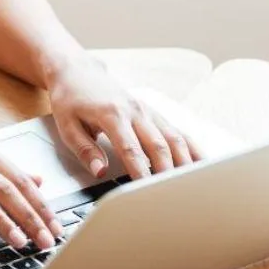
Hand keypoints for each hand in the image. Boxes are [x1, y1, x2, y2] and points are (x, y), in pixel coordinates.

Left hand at [48, 57, 200, 179]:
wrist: (77, 70)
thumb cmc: (70, 98)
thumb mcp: (66, 125)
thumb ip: (85, 150)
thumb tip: (100, 172)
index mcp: (112, 114)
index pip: (131, 149)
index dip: (141, 172)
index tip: (147, 193)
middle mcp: (134, 111)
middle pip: (158, 145)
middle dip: (167, 173)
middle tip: (173, 198)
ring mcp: (146, 110)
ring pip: (173, 137)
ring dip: (184, 162)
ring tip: (193, 186)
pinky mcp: (152, 112)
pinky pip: (176, 130)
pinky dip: (191, 148)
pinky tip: (202, 163)